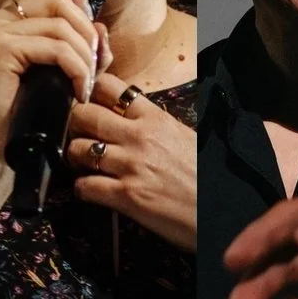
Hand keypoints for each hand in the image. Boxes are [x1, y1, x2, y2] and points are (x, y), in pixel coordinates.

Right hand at [0, 0, 107, 158]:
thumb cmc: (26, 116)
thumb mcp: (57, 72)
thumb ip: (78, 44)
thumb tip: (100, 24)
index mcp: (1, 19)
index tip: (89, 32)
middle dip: (87, 32)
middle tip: (94, 67)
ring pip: (62, 24)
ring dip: (86, 57)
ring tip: (86, 85)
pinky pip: (57, 48)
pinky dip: (78, 70)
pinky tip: (78, 93)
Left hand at [66, 70, 197, 250]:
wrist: (222, 210)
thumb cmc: (208, 176)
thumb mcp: (187, 137)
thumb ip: (159, 124)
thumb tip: (137, 118)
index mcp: (156, 118)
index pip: (110, 87)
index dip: (91, 92)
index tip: (88, 101)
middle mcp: (140, 137)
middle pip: (84, 115)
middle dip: (75, 124)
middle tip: (79, 135)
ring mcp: (131, 166)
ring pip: (78, 149)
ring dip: (75, 158)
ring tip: (84, 165)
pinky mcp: (126, 196)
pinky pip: (84, 186)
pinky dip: (81, 189)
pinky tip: (91, 191)